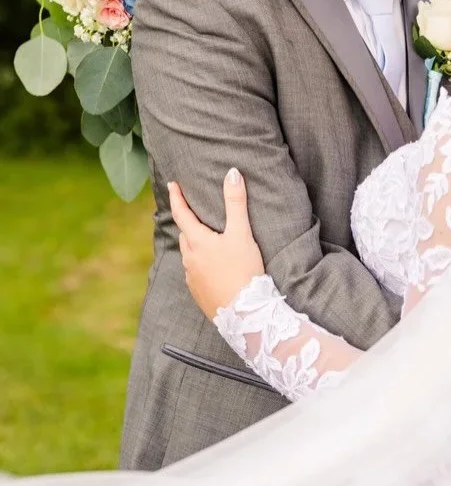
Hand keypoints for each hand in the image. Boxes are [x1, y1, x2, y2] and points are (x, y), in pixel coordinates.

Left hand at [168, 168, 264, 319]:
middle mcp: (190, 259)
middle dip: (188, 223)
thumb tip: (232, 172)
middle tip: (194, 213)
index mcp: (197, 241)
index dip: (177, 197)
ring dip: (195, 245)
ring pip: (189, 255)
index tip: (172, 184)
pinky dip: (201, 264)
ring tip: (207, 240)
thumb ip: (236, 202)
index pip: (181, 213)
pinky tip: (213, 267)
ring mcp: (192, 278)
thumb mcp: (242, 233)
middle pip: (185, 235)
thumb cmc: (243, 270)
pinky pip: (195, 272)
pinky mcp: (199, 293)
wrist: (244, 313)